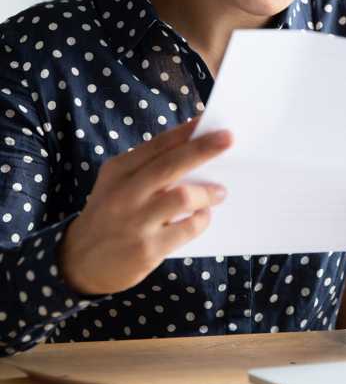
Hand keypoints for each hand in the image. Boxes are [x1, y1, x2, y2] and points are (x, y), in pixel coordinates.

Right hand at [57, 119, 231, 295]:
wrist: (79, 261)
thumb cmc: (110, 214)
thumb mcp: (117, 183)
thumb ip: (148, 167)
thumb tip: (194, 149)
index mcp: (117, 171)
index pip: (156, 145)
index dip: (185, 132)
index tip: (207, 121)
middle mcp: (124, 195)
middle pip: (170, 165)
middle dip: (203, 149)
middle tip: (228, 139)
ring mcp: (135, 223)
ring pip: (182, 197)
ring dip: (208, 191)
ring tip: (220, 191)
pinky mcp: (147, 250)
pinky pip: (187, 229)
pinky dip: (202, 219)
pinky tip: (204, 216)